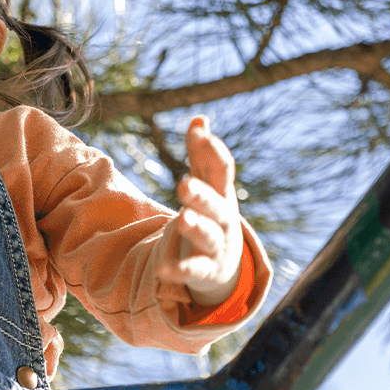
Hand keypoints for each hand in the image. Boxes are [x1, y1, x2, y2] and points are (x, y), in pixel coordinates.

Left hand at [156, 117, 243, 308]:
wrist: (226, 264)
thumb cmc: (213, 214)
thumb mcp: (208, 185)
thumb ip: (201, 153)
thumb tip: (199, 119)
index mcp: (222, 193)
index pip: (223, 170)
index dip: (212, 151)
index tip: (198, 133)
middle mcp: (223, 218)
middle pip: (216, 205)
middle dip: (201, 195)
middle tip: (183, 185)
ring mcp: (216, 245)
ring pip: (208, 236)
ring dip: (196, 227)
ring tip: (182, 218)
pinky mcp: (205, 270)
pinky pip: (193, 270)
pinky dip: (179, 270)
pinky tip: (163, 270)